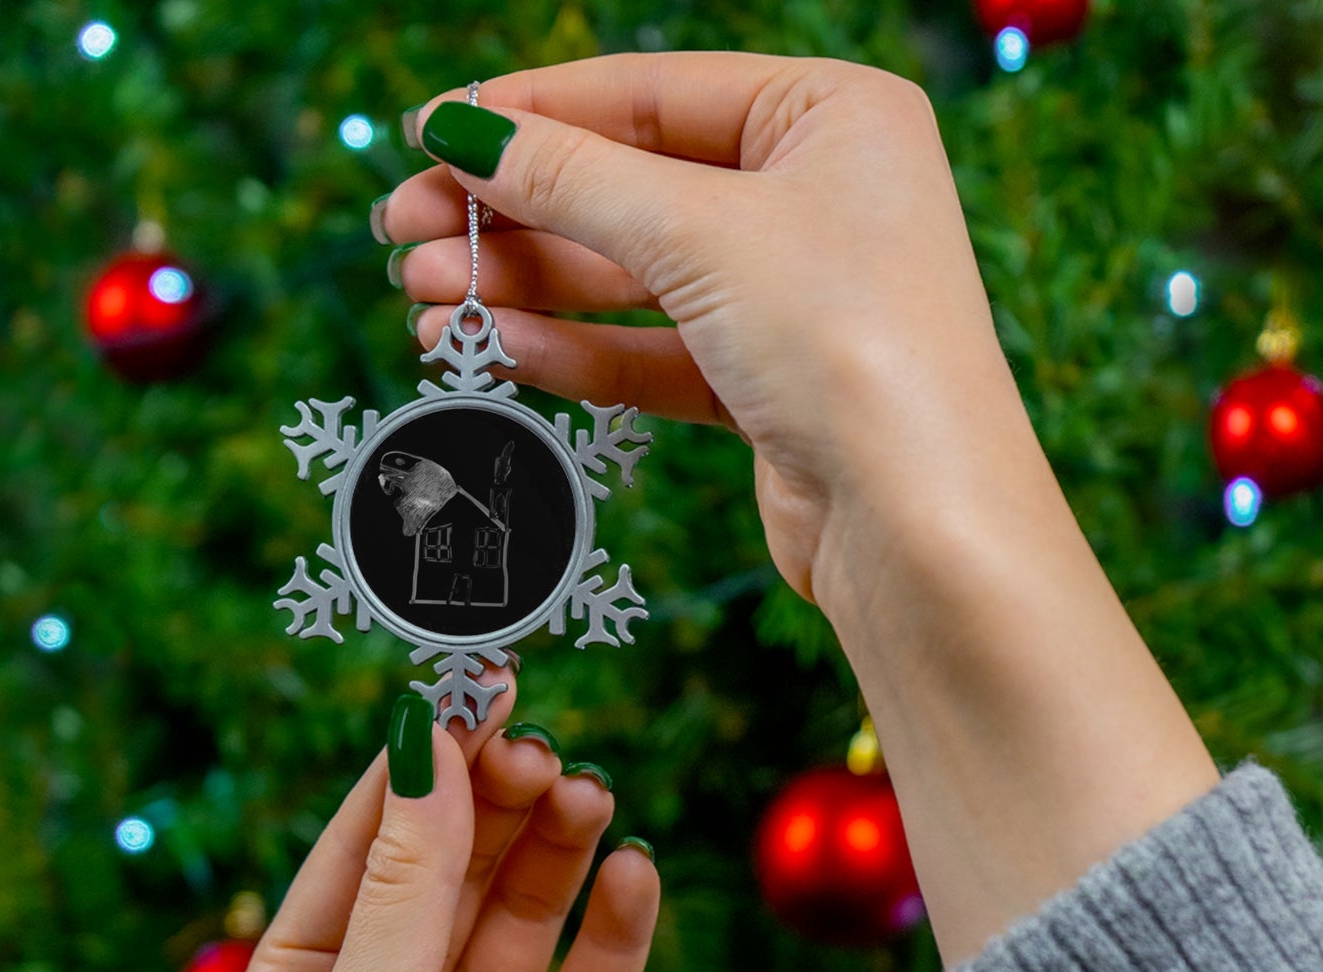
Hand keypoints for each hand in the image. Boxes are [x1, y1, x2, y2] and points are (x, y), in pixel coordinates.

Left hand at [230, 679, 659, 971]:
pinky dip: (618, 928)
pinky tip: (635, 876)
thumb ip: (408, 878)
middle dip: (498, 799)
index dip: (425, 756)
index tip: (477, 680)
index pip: (372, 835)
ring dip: (559, 848)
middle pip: (458, 860)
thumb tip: (425, 736)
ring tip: (589, 797)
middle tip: (543, 751)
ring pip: (528, 909)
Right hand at [383, 53, 1027, 603]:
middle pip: (631, 189)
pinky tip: (499, 351)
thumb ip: (572, 179)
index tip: (427, 133)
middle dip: (514, 215)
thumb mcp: (699, 233)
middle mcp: (817, 199)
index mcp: (831, 116)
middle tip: (403, 236)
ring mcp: (793, 298)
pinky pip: (655, 354)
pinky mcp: (769, 387)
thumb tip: (461, 130)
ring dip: (528, 290)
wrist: (919, 526)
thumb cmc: (847, 343)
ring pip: (634, 280)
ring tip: (425, 304)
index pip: (650, 94)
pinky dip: (579, 352)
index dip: (531, 113)